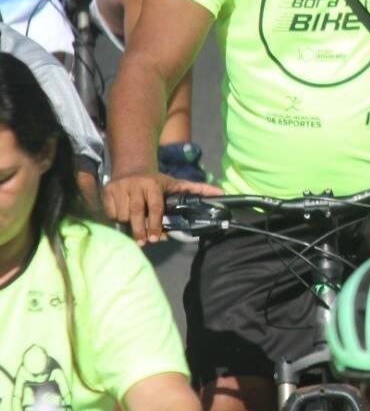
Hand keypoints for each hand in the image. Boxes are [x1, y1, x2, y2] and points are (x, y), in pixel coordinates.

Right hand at [103, 171, 221, 245]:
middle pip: (137, 213)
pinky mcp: (106, 191)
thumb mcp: (176, 184)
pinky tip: (123, 216)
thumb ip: (197, 190)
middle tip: (143, 242)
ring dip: (128, 224)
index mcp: (152, 184)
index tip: (156, 238)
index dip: (155, 224)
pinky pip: (110, 212)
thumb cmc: (156, 182)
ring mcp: (119, 187)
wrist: (131, 168)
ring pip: (122, 214)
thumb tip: (222, 193)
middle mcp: (135, 184)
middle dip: (140, 230)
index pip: (155, 207)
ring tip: (134, 227)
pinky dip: (115, 218)